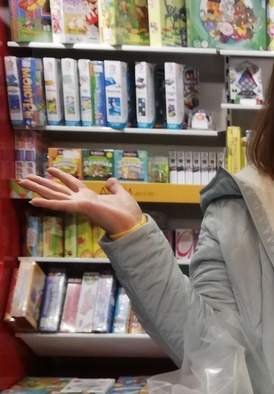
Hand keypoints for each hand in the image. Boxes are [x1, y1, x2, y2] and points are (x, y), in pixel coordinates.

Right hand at [19, 169, 144, 236]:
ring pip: (53, 195)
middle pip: (57, 189)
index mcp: (89, 196)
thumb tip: (110, 180)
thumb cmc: (127, 213)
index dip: (61, 176)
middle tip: (24, 177)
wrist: (132, 224)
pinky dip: (47, 203)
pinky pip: (60, 205)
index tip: (50, 169)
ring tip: (22, 182)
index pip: (71, 183)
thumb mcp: (121, 194)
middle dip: (41, 183)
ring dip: (37, 189)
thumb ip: (114, 187)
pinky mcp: (80, 208)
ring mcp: (79, 204)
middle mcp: (81, 200)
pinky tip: (34, 200)